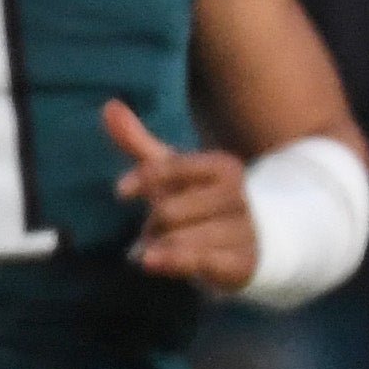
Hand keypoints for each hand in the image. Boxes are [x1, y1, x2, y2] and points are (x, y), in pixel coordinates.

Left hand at [109, 100, 259, 293]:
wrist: (259, 242)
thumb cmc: (203, 203)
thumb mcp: (174, 173)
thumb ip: (140, 142)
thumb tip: (109, 105)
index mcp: (224, 168)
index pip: (174, 167)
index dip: (144, 179)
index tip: (121, 192)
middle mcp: (239, 197)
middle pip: (171, 210)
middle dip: (154, 223)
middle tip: (157, 231)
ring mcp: (246, 231)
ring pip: (182, 237)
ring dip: (161, 247)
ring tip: (163, 250)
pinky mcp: (246, 262)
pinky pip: (204, 261)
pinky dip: (174, 261)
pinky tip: (152, 263)